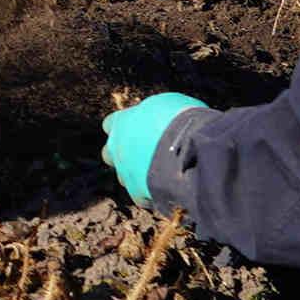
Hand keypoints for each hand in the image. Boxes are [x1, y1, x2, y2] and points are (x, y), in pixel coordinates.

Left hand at [101, 92, 210, 207]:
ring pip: (124, 176)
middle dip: (123, 154)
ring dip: (137, 175)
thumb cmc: (181, 120)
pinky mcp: (136, 191)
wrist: (189, 147)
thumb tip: (160, 117)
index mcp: (122, 122)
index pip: (111, 124)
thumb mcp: (167, 104)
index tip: (138, 129)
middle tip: (144, 152)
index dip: (125, 127)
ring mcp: (125, 171)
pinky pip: (141, 195)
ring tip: (160, 172)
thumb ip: (153, 114)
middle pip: (110, 152)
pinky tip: (167, 189)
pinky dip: (152, 193)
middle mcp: (117, 147)